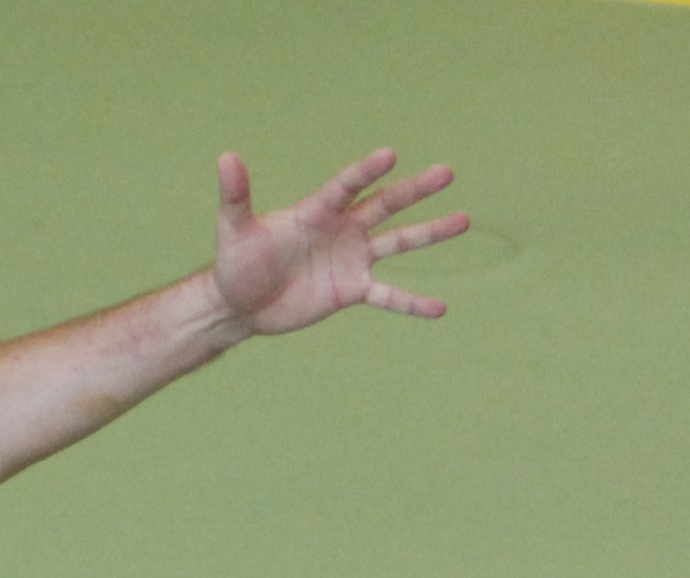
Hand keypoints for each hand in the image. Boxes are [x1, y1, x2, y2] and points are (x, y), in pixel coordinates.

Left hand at [210, 148, 467, 338]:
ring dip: (430, 234)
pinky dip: (412, 303)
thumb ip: (236, 196)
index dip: (366, 172)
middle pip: (385, 205)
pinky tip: (440, 308)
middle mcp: (342, 229)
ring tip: (464, 220)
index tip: (390, 155)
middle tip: (447, 172)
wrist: (241, 305)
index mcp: (318, 211)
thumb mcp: (235, 230)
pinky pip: (388, 296)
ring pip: (398, 243)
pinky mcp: (351, 290)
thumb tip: (226, 157)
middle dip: (414, 190)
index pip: (347, 187)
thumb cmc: (237, 263)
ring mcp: (351, 259)